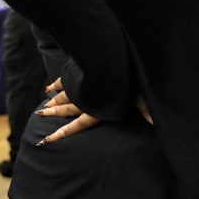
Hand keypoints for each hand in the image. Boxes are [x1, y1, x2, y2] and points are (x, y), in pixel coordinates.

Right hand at [36, 79, 152, 144]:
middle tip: (41, 115)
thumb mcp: (139, 95)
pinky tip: (49, 87)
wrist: (109, 59)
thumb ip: (144, 109)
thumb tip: (156, 123)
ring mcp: (78, 86)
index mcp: (97, 109)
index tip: (47, 140)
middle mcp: (85, 100)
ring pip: (62, 96)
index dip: (62, 133)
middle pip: (66, 109)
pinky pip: (62, 81)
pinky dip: (56, 84)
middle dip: (54, 113)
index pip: (78, 125)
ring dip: (53, 101)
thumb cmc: (127, 80)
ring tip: (44, 106)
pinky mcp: (76, 73)